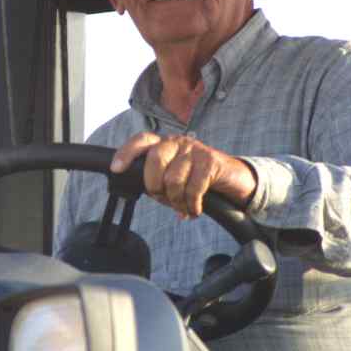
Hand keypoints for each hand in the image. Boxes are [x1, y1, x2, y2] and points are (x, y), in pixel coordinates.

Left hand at [110, 132, 256, 218]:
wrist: (233, 177)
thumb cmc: (197, 179)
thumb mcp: (175, 177)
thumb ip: (158, 181)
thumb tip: (148, 193)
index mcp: (165, 144)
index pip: (142, 141)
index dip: (127, 153)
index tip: (116, 169)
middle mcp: (178, 142)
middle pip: (155, 160)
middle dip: (156, 187)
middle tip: (165, 199)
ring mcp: (195, 149)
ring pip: (173, 179)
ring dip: (177, 201)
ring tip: (184, 207)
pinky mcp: (210, 160)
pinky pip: (193, 188)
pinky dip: (192, 205)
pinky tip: (195, 209)